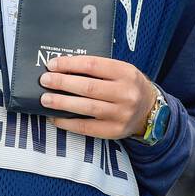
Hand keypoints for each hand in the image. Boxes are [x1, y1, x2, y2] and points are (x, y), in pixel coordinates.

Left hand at [39, 56, 158, 139]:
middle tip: (45, 80)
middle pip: (88, 87)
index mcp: (126, 72)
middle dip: (62, 83)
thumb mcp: (122, 71)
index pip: (93, 65)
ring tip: (45, 99)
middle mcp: (126, 93)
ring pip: (86, 107)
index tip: (53, 64)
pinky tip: (55, 117)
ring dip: (62, 102)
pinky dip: (67, 122)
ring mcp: (120, 114)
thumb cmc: (129, 87)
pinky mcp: (114, 131)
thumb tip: (64, 69)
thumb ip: (99, 69)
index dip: (70, 64)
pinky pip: (86, 127)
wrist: (149, 111)